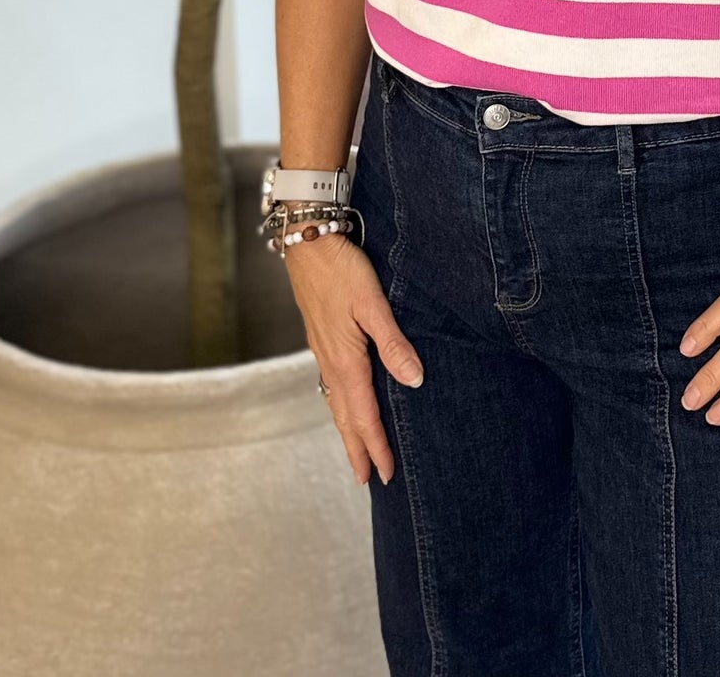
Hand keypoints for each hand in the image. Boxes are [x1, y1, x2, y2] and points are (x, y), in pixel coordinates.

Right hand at [283, 234, 424, 486]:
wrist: (306, 241)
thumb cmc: (341, 268)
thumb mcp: (372, 303)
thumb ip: (392, 343)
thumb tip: (414, 381)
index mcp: (346, 359)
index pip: (365, 414)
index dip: (376, 446)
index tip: (386, 475)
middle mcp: (331, 361)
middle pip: (345, 417)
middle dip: (358, 448)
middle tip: (368, 479)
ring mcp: (323, 350)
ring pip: (336, 402)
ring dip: (347, 430)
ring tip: (356, 451)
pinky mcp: (321, 338)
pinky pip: (331, 384)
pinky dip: (339, 404)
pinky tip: (344, 401)